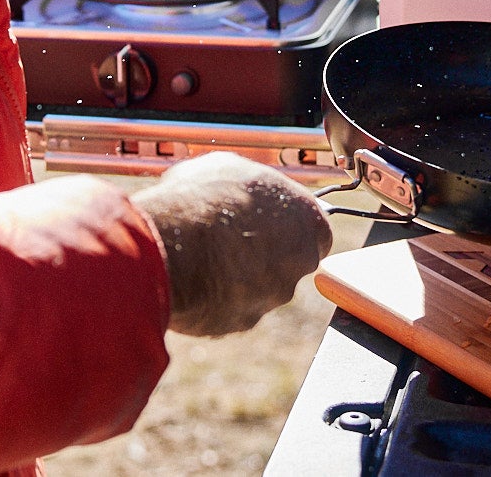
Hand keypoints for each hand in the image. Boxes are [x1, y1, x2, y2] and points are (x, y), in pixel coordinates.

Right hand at [130, 151, 333, 336]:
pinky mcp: (244, 322)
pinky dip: (217, 297)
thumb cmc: (204, 197)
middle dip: (265, 254)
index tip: (265, 221)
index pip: (316, 231)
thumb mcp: (229, 167)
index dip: (288, 226)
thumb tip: (242, 188)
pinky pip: (232, 308)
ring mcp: (274, 295)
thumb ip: (251, 185)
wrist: (174, 245)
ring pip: (261, 288)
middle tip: (229, 238)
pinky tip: (193, 278)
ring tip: (201, 255)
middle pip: (290, 262)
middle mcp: (300, 261)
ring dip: (239, 276)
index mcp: (308, 219)